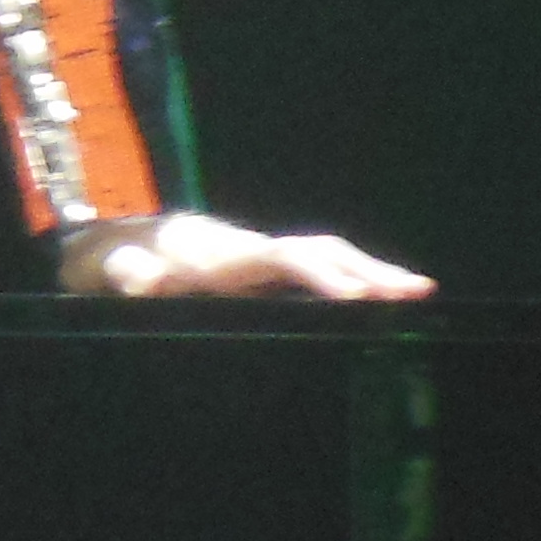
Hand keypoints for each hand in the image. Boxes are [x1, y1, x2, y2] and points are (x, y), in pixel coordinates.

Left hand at [63, 212, 431, 301]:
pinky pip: (322, 268)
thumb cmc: (128, 264)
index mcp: (223, 255)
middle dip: (364, 269)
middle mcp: (252, 249)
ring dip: (373, 272)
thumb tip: (147, 279)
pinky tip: (390, 298)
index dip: (316, 275)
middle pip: (317, 250)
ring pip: (328, 255)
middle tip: (412, 292)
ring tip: (420, 293)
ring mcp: (266, 256)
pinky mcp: (274, 269)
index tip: (352, 296)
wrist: (134, 242)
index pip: (280, 261)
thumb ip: (131, 276)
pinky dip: (358, 278)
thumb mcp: (119, 271)